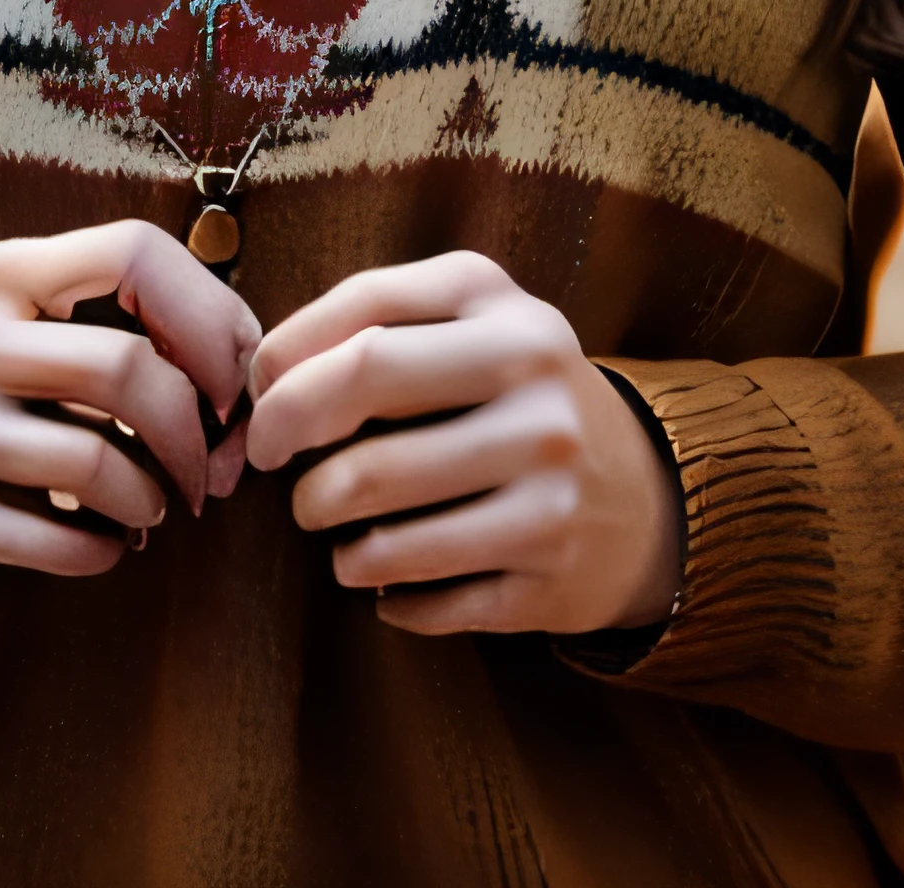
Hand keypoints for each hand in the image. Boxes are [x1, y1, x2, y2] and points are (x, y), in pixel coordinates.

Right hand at [0, 219, 259, 618]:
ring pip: (100, 461)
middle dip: (194, 434)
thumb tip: (253, 378)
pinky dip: (106, 550)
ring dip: (153, 499)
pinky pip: (63, 538)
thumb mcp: (37, 336)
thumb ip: (132, 330)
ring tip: (153, 509)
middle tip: (209, 475)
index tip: (233, 384)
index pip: (134, 252)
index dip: (209, 317)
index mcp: (2, 274)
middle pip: (127, 367)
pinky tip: (106, 544)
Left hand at [245, 249, 683, 637]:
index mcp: (500, 305)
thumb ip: (369, 323)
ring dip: (332, 532)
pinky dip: (387, 593)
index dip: (287, 360)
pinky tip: (385, 580)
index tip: (259, 398)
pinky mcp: (552, 577)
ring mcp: (551, 483)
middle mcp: (536, 381)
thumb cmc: (515, 397)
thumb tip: (262, 376)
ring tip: (330, 525)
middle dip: (289, 434)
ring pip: (385, 515)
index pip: (364, 314)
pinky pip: (429, 598)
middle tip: (271, 465)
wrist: (644, 493)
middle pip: (367, 390)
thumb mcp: (467, 326)